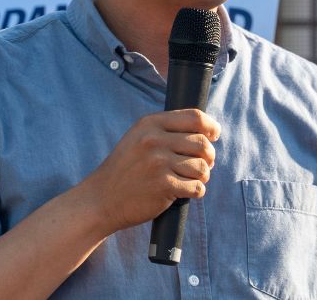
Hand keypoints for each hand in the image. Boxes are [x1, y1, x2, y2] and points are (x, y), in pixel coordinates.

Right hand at [79, 109, 219, 235]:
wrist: (102, 199)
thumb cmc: (126, 169)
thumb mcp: (139, 138)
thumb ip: (167, 130)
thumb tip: (207, 130)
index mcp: (150, 124)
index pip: (195, 117)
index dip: (211, 126)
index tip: (214, 135)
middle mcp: (154, 140)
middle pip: (202, 143)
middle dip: (209, 156)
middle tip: (202, 165)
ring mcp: (159, 163)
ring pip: (202, 167)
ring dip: (202, 176)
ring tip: (190, 180)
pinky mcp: (163, 186)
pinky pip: (196, 187)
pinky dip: (196, 191)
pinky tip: (185, 192)